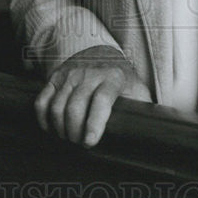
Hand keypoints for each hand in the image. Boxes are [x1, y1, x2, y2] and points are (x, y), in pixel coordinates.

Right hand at [35, 46, 150, 147]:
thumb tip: (155, 130)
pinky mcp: (55, 78)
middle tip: (79, 143)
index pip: (101, 100)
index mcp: (113, 78)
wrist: (102, 54)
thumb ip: (144, 107)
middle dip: (74, 132)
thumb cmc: (122, 79)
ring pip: (56, 106)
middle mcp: (89, 73)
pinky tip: (52, 129)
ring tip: (68, 138)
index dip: (94, 123)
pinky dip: (44, 120)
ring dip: (60, 129)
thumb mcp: (137, 89)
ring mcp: (69, 74)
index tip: (90, 141)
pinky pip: (42, 101)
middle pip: (74, 107)